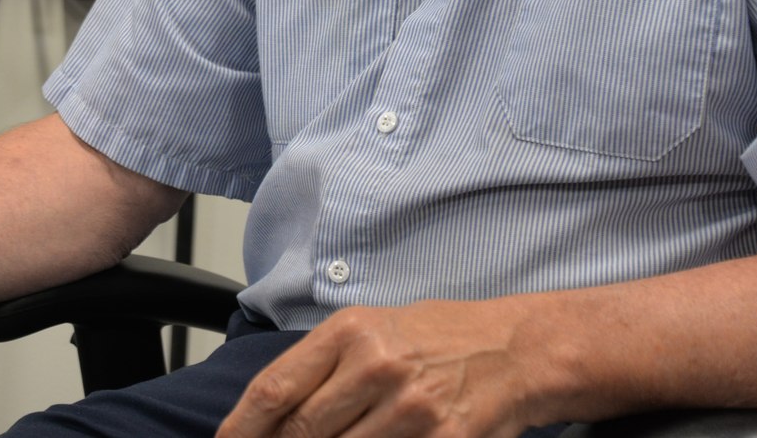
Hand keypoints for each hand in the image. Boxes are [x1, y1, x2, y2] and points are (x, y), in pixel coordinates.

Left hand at [217, 301, 528, 437]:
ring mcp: (412, 408)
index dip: (242, 426)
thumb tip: (271, 412)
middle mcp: (377, 366)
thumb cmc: (438, 338)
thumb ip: (322, 364)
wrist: (514, 350)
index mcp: (351, 332)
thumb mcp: (372, 328)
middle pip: (302, 431)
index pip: (276, 388)